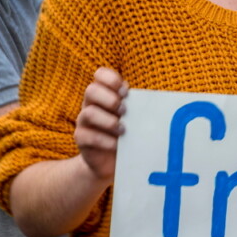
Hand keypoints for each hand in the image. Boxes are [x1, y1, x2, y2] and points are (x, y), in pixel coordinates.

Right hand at [74, 67, 127, 181]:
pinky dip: (104, 140)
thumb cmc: (126, 133)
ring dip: (108, 121)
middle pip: (91, 90)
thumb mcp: (133, 117)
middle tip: (125, 111)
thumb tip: (156, 99)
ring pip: (88, 113)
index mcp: (104, 94)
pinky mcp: (81, 139)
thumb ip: (137, 105)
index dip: (111, 79)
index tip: (126, 91)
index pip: (100, 74)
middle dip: (110, 99)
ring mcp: (83, 121)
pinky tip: (117, 145)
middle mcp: (90, 104)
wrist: (111, 161)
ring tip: (123, 129)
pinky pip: (87, 136)